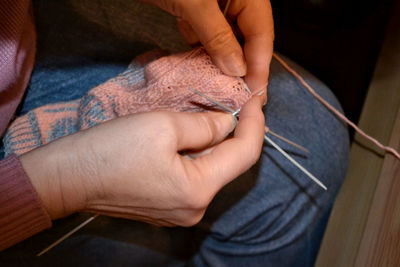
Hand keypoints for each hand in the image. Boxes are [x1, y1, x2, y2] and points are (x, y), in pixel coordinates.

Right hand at [19, 95, 264, 225]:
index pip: (244, 154)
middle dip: (236, 132)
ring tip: (215, 114)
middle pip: (229, 164)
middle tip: (236, 102)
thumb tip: (228, 122)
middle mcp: (194, 209)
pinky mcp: (166, 208)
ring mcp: (180, 212)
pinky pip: (194, 178)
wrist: (66, 178)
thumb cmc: (112, 150)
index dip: (255, 123)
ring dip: (216, 143)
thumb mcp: (163, 126)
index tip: (255, 98)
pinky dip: (199, 155)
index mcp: (198, 191)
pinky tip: (193, 136)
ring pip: (211, 171)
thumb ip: (204, 125)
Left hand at [143, 0, 273, 91]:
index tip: (255, 91)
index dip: (259, 63)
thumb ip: (217, 36)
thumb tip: (237, 70)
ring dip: (225, 64)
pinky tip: (206, 74)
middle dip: (245, 67)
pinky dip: (205, 55)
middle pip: (247, 37)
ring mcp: (213, 6)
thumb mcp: (195, 4)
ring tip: (226, 91)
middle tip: (244, 97)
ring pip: (226, 40)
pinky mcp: (194, 12)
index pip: (260, 31)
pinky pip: (205, 37)